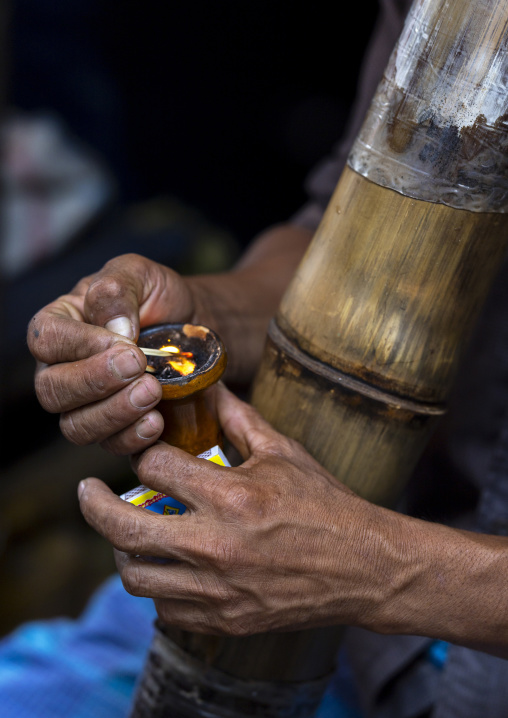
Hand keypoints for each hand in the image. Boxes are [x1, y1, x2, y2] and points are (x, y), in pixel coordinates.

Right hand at [28, 253, 197, 454]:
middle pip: (52, 390)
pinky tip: (157, 421)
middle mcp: (64, 369)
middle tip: (139, 366)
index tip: (125, 341)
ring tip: (152, 392)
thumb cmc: (159, 298)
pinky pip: (111, 445)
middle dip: (95, 381)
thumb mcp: (140, 274)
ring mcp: (87, 404)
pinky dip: (133, 437)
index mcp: (61, 325)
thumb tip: (114, 329)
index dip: (80, 345)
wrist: (196, 327)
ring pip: (76, 426)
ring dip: (114, 412)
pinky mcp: (116, 429)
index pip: (46, 340)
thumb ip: (117, 290)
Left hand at [78, 384, 396, 635]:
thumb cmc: (326, 506)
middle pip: (123, 528)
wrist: (362, 567)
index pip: (155, 467)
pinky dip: (157, 587)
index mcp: (231, 496)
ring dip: (123, 550)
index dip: (146, 453)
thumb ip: (239, 420)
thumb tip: (212, 388)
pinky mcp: (223, 619)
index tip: (148, 452)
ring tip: (128, 533)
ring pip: (136, 576)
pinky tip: (167, 568)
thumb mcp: (283, 453)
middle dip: (93, 505)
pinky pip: (165, 609)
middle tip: (86, 491)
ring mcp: (216, 590)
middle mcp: (215, 546)